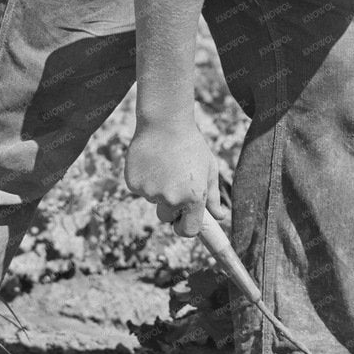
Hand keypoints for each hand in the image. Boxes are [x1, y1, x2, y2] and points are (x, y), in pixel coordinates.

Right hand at [125, 120, 224, 237]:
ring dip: (157, 189)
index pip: (188, 231)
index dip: (185, 227)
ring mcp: (150, 192)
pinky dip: (144, 179)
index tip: (183, 222)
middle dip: (170, 205)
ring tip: (163, 164)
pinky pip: (139, 189)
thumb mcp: (209, 169)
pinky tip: (150, 161)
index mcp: (194, 198)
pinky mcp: (134, 183)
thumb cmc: (191, 145)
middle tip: (174, 180)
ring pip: (153, 200)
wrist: (165, 122)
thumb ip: (213, 196)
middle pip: (167, 216)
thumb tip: (219, 217)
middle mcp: (171, 199)